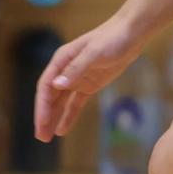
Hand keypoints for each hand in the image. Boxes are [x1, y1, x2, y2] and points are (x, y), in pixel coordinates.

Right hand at [34, 16, 142, 140]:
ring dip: (54, 119)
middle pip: (51, 97)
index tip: (42, 123)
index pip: (46, 87)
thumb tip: (56, 85)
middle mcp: (65, 70)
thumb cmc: (111, 38)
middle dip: (45, 117)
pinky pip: (75, 103)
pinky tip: (62, 130)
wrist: (131, 35)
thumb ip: (76, 69)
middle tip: (41, 137)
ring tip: (47, 138)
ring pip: (61, 103)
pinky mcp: (89, 85)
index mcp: (61, 60)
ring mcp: (77, 79)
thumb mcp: (94, 53)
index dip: (42, 106)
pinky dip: (69, 116)